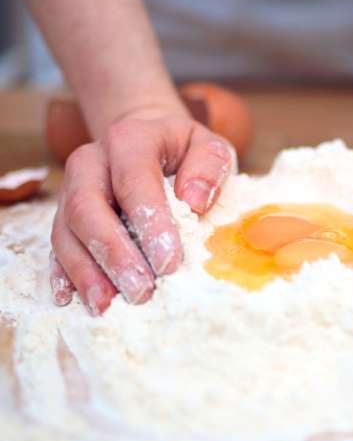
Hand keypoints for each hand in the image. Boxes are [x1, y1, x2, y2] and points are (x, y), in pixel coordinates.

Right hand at [49, 114, 233, 314]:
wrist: (145, 136)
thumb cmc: (182, 148)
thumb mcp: (208, 145)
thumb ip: (209, 166)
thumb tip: (194, 201)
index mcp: (129, 140)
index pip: (134, 181)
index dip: (149, 224)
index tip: (169, 262)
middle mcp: (90, 162)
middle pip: (88, 208)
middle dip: (113, 254)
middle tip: (141, 291)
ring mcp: (71, 189)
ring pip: (66, 232)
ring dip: (86, 271)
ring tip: (108, 305)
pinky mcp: (64, 215)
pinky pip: (56, 246)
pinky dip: (64, 273)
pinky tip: (74, 299)